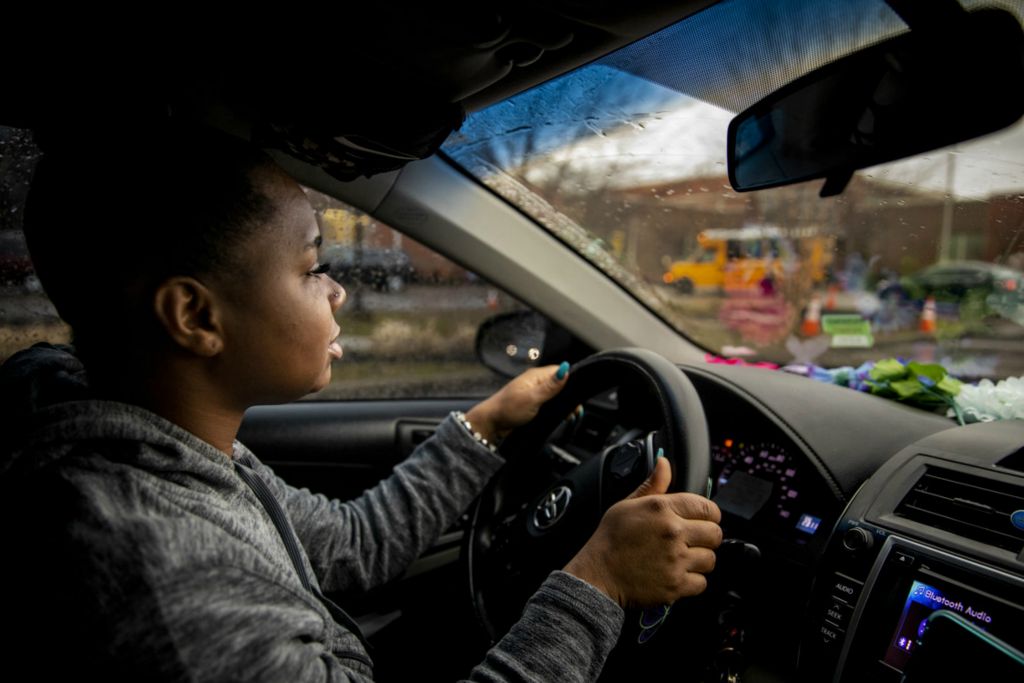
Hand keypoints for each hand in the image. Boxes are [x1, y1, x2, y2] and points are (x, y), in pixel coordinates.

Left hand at [464, 362, 569, 443]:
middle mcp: (535, 382)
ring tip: (568, 415)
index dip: (571, 381)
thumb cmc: (507, 410)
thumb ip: (550, 386)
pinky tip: (558, 416)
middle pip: (559, 383)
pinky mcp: (532, 403)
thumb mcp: (531, 398)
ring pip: (555, 394)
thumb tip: (566, 369)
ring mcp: (533, 392)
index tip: (576, 396)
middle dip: (568, 395)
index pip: (559, 371)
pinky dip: (555, 409)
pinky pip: (548, 403)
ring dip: (562, 403)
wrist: (491, 423)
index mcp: (536, 376)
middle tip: (573, 410)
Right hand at [563, 457, 721, 608]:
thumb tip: (664, 463)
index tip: (702, 520)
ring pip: (710, 559)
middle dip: (707, 537)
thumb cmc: (610, 539)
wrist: (597, 575)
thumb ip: (652, 485)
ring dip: (700, 560)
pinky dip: (692, 582)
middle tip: (692, 540)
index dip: (708, 514)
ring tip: (682, 558)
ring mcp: (675, 560)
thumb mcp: (627, 504)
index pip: (707, 507)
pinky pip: (701, 583)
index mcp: (661, 508)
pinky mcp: (675, 585)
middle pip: (715, 534)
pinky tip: (677, 574)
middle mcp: (672, 532)